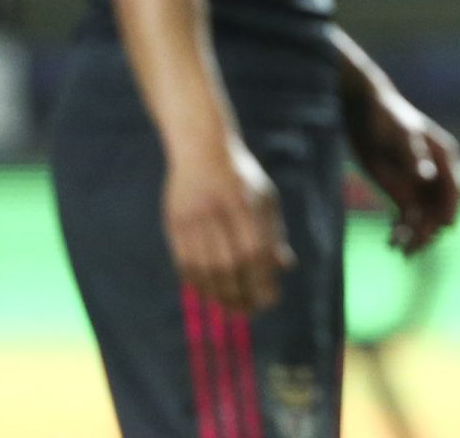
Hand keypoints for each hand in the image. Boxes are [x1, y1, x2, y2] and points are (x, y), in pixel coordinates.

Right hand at [164, 136, 293, 313]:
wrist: (202, 148)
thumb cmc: (241, 178)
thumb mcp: (265, 197)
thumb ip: (274, 232)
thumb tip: (285, 267)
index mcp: (246, 202)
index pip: (255, 251)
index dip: (262, 280)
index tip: (269, 300)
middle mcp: (218, 210)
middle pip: (229, 264)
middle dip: (241, 294)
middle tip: (249, 311)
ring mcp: (193, 217)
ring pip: (205, 268)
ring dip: (219, 295)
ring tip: (231, 308)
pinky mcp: (174, 222)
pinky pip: (184, 262)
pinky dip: (197, 283)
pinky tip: (209, 293)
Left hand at [346, 92, 459, 255]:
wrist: (364, 112)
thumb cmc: (386, 117)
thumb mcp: (400, 135)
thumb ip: (413, 156)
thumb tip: (427, 176)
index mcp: (444, 157)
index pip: (455, 188)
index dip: (451, 208)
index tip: (444, 226)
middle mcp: (436, 174)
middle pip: (441, 208)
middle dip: (431, 228)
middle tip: (416, 245)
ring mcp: (420, 185)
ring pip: (425, 217)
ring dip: (417, 235)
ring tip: (402, 251)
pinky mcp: (402, 193)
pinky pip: (407, 218)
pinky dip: (402, 231)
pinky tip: (391, 242)